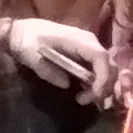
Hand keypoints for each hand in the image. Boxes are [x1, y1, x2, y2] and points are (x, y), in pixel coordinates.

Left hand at [0, 15, 115, 100]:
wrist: (22, 31)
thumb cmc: (26, 40)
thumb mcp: (30, 54)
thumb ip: (47, 70)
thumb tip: (67, 84)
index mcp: (79, 40)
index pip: (101, 58)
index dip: (103, 78)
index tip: (93, 95)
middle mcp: (90, 42)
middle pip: (110, 66)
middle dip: (104, 87)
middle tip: (86, 101)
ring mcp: (88, 48)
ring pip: (107, 69)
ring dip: (101, 87)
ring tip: (83, 99)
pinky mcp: (85, 55)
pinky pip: (99, 70)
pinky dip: (96, 84)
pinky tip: (83, 92)